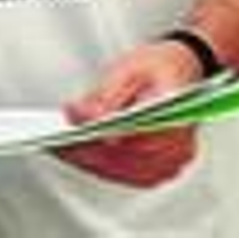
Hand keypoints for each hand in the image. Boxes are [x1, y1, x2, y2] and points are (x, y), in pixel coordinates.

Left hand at [53, 41, 201, 187]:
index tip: (69, 127)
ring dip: (92, 163)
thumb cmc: (160, 65)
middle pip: (124, 159)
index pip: (129, 137)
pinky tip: (83, 156)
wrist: (182, 66)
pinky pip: (129, 174)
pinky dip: (105, 166)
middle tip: (56, 142)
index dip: (94, 135)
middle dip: (86, 152)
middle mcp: (177, 146)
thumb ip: (104, 97)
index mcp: (172, 117)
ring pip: (125, 171)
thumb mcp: (127, 69)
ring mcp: (172, 160)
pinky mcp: (162, 167)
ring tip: (62, 149)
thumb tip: (81, 116)